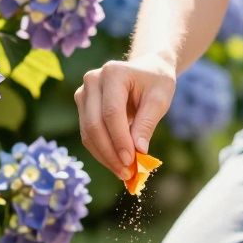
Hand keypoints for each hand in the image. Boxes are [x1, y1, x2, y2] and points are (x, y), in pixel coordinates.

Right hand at [74, 57, 175, 179]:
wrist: (146, 69)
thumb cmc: (156, 82)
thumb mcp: (160, 99)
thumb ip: (147, 123)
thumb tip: (139, 152)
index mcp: (113, 73)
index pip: (112, 113)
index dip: (120, 139)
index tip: (132, 161)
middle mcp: (93, 80)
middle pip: (95, 124)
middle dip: (110, 152)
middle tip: (126, 173)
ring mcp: (84, 93)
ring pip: (88, 132)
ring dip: (104, 156)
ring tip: (123, 173)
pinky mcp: (82, 106)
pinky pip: (88, 134)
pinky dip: (101, 151)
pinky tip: (116, 164)